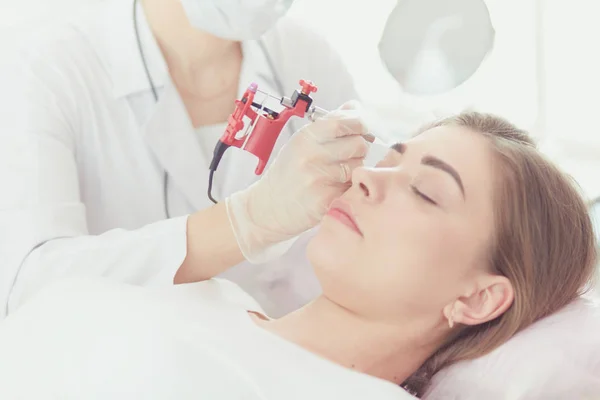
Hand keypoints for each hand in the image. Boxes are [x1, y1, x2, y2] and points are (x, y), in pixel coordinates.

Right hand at [225, 101, 373, 262]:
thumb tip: (354, 107)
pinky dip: (349, 186)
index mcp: (305, 137)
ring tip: (340, 173)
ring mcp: (319, 178)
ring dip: (355, 168)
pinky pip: (351, 186)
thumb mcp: (301, 143)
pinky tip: (335, 187)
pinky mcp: (325, 199)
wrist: (268, 207)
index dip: (360, 124)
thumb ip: (329, 123)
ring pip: (357, 166)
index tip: (362, 129)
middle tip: (350, 154)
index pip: (344, 122)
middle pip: (358, 144)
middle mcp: (312, 156)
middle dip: (360, 148)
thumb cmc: (287, 174)